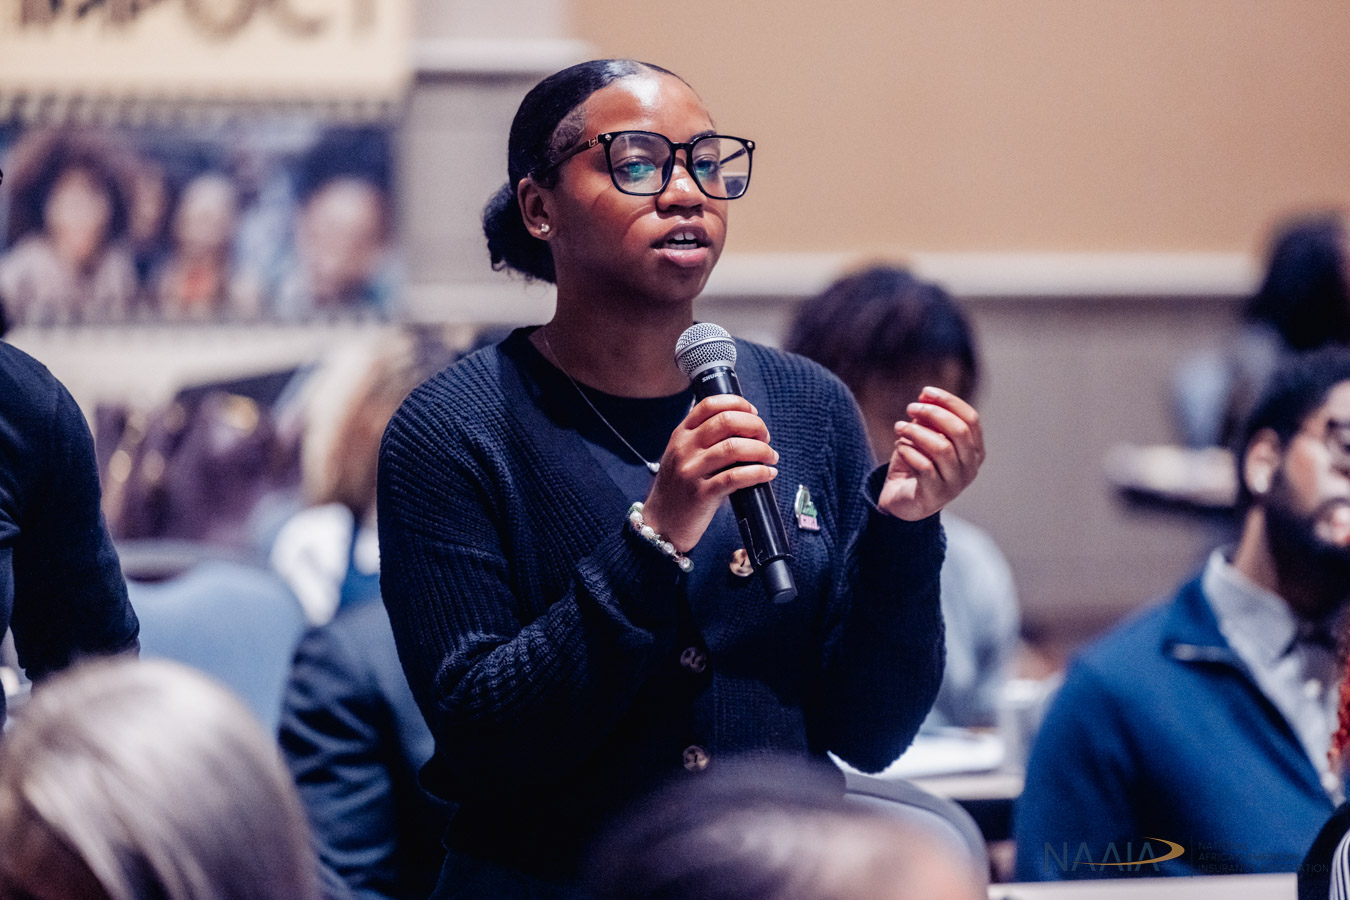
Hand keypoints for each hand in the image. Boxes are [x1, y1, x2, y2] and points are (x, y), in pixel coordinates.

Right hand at [640, 395, 778, 551]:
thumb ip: (704, 440)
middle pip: (726, 421)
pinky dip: (758, 473)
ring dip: (761, 450)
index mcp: (680, 435)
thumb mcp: (682, 457)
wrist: (659, 524)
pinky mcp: (700, 495)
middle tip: (765, 438)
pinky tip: (767, 474)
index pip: (709, 405)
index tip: (753, 413)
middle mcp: (684, 449)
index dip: (737, 403)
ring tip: (771, 457)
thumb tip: (746, 430)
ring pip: (734, 448)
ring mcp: (690, 471)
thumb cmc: (678, 490)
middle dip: (754, 426)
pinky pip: (735, 477)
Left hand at [879, 386, 983, 520]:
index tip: (925, 392)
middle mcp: (970, 467)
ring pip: (942, 448)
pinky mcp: (936, 495)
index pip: (971, 419)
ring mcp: (956, 483)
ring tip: (899, 427)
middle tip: (911, 408)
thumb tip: (925, 396)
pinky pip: (925, 466)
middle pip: (960, 431)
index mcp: (974, 450)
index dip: (949, 402)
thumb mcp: (923, 438)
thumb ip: (928, 420)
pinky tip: (899, 447)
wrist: (901, 502)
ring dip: (917, 432)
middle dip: (933, 414)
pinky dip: (910, 451)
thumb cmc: (916, 466)